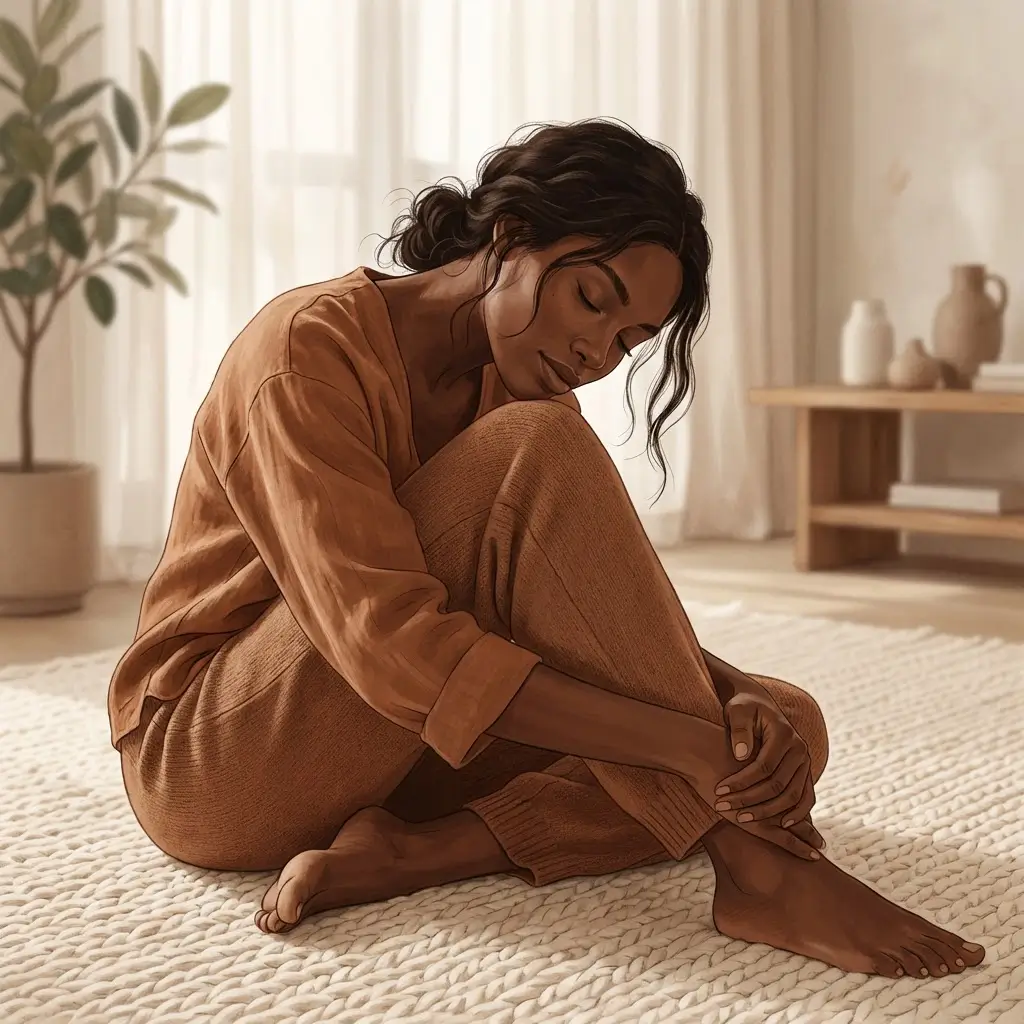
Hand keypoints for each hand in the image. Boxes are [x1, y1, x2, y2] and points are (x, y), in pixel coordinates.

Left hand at [715, 691, 822, 845]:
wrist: (759, 705)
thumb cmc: (743, 708)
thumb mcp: (737, 711)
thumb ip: (739, 729)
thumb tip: (741, 755)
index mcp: (784, 734)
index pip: (763, 766)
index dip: (741, 781)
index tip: (719, 791)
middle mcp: (800, 749)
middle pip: (777, 784)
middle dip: (750, 800)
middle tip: (724, 808)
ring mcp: (806, 762)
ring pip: (792, 795)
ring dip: (769, 812)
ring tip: (742, 819)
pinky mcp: (806, 772)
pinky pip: (806, 798)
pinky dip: (797, 813)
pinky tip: (781, 825)